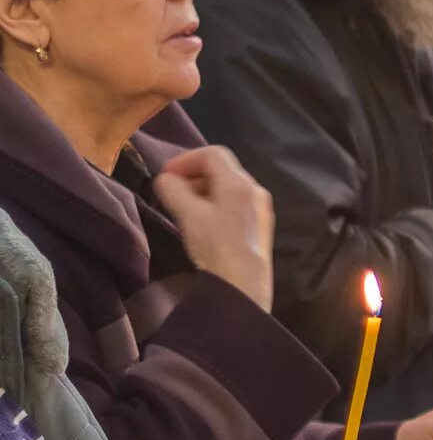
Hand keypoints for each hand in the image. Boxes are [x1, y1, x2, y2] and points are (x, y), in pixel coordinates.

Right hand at [154, 147, 274, 310]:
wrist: (243, 285)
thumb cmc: (216, 247)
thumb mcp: (188, 215)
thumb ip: (173, 191)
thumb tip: (165, 179)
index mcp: (240, 183)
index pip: (213, 154)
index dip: (185, 159)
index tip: (166, 176)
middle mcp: (255, 190)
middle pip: (222, 169)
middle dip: (193, 174)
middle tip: (171, 191)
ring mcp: (260, 207)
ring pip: (228, 186)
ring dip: (203, 189)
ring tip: (183, 206)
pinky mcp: (259, 224)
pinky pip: (235, 202)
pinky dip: (215, 202)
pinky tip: (201, 221)